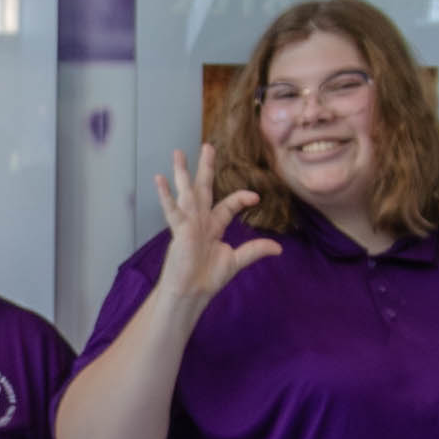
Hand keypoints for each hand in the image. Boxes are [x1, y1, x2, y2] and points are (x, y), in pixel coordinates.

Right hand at [146, 146, 281, 309]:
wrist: (192, 292)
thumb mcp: (237, 261)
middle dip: (206, 168)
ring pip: (186, 193)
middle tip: (208, 146)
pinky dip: (165, 195)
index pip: (228, 205)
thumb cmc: (208, 277)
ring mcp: (188, 223)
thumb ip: (255, 250)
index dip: (241, 198)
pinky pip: (172, 209)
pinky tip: (160, 179)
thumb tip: (278, 248)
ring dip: (182, 173)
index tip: (256, 197)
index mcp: (214, 226)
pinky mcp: (179, 229)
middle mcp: (200, 220)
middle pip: (204, 189)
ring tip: (177, 153)